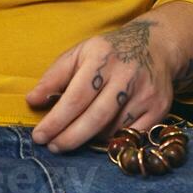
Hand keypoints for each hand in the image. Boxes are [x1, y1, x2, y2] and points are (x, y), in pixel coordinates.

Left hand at [25, 3, 192, 152]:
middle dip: (70, 138)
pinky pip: (131, 136)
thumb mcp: (79, 54)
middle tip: (53, 147)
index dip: (56, 121)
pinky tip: (102, 133)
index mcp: (102, 57)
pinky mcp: (160, 108)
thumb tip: (32, 101)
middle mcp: (127, 74)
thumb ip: (54, 77)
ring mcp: (146, 92)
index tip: (40, 136)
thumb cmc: (107, 53)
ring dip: (90, 138)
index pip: (76, 97)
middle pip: (96, 118)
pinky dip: (113, 139)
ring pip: (112, 130)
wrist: (155, 45)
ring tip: (77, 133)